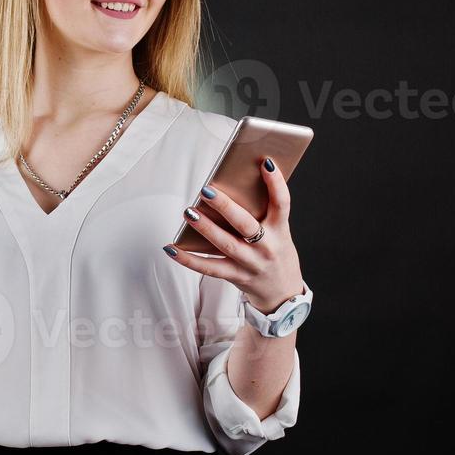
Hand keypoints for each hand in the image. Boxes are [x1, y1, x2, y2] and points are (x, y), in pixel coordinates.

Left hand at [163, 155, 304, 313]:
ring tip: (188, 212)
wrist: (283, 291)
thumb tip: (235, 182)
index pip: (282, 203)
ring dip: (205, 228)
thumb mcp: (279, 231)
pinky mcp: (236, 276)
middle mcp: (267, 247)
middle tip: (206, 191)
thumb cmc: (276, 250)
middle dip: (225, 207)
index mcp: (281, 230)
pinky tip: (171, 247)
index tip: (265, 163)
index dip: (275, 183)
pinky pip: (209, 268)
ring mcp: (251, 263)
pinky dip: (188, 259)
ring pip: (226, 245)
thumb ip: (261, 212)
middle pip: (245, 224)